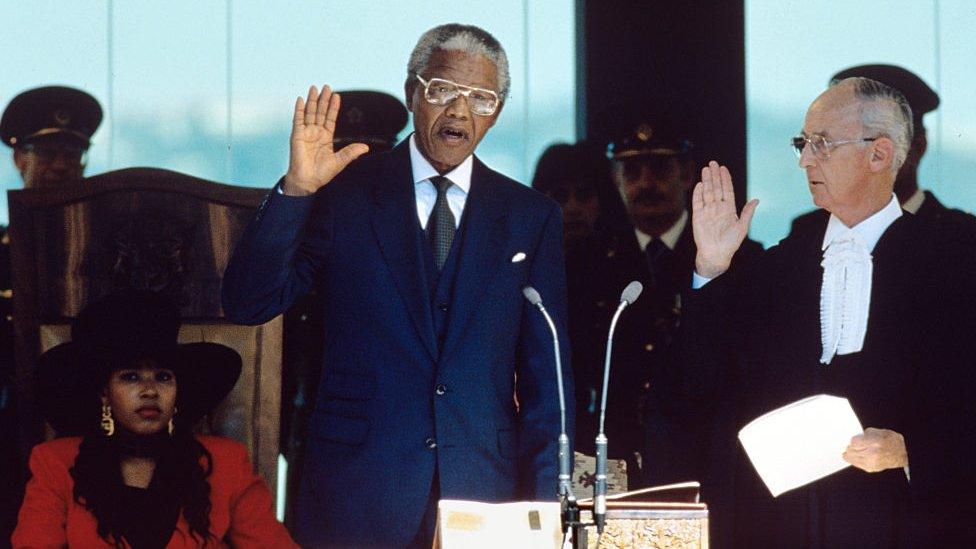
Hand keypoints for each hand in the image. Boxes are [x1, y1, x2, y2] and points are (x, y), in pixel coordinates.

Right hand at [282, 85, 368, 195]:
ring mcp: (306, 133)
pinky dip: (299, 109)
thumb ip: (352, 152)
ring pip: (310, 112)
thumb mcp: (340, 161)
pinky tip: (301, 99)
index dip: (333, 107)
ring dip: (312, 100)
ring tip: (315, 88)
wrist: (307, 181)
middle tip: (327, 87)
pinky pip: (298, 119)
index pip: (330, 118)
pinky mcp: (297, 135)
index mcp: (326, 138)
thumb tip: (366, 147)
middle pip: (320, 112)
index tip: (337, 96)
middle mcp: (316, 133)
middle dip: (323, 99)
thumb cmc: (321, 174)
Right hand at [691, 161, 758, 277]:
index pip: (727, 190)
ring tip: (706, 169)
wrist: (716, 254)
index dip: (725, 179)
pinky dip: (698, 193)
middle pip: (716, 188)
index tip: (723, 168)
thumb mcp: (743, 227)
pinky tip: (699, 184)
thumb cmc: (731, 243)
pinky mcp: (698, 216)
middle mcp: (718, 208)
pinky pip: (697, 202)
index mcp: (729, 209)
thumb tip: (756, 200)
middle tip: (713, 163)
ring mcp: (707, 211)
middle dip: (714, 175)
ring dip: (706, 181)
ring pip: (707, 192)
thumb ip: (747, 212)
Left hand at [843, 427, 907, 472]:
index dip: (853, 440)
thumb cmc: (892, 442)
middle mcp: (873, 454)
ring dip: (850, 454)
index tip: (855, 439)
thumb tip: (856, 437)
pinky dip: (854, 459)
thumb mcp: (880, 432)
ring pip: (851, 458)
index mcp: (876, 442)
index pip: (854, 442)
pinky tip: (856, 456)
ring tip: (853, 450)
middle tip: (852, 445)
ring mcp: (871, 463)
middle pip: (851, 451)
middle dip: (850, 447)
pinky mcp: (871, 468)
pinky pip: (856, 464)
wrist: (902, 454)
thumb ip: (866, 434)